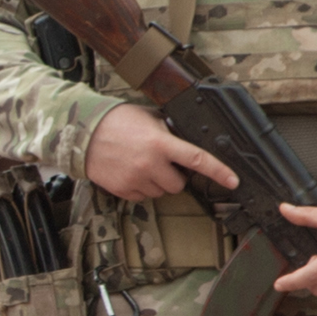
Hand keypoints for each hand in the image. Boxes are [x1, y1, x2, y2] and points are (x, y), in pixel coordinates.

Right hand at [81, 103, 238, 204]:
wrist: (83, 133)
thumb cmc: (116, 121)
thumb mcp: (149, 118)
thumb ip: (169, 130)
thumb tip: (186, 138)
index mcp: (160, 143)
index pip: (197, 159)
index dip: (219, 171)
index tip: (233, 180)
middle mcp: (150, 164)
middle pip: (178, 184)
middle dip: (174, 175)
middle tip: (162, 162)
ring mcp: (136, 179)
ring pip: (161, 192)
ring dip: (157, 182)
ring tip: (142, 164)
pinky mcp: (123, 190)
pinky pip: (142, 197)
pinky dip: (141, 187)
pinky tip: (130, 171)